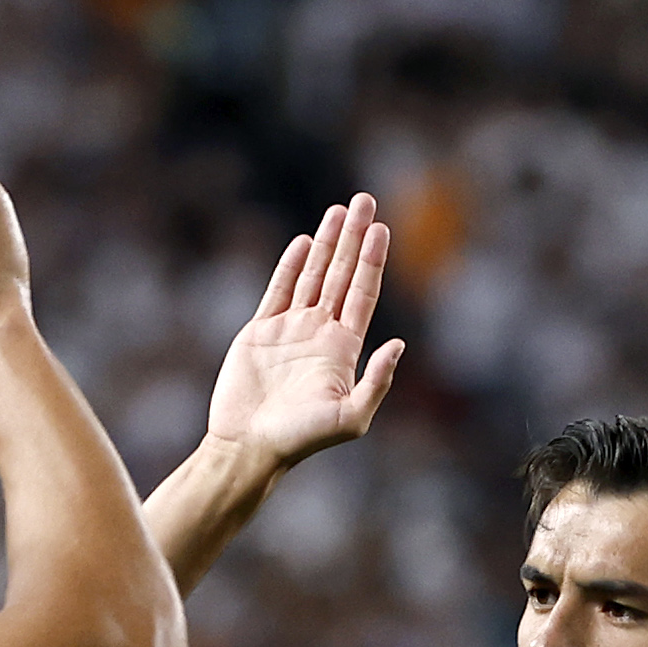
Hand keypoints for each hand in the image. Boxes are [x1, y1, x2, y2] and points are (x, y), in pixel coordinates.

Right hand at [200, 197, 406, 470]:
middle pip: (342, 274)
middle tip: (364, 200)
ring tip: (339, 209)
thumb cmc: (300, 439)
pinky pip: (278, 290)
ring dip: (327, 242)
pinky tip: (304, 242)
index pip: (362, 294)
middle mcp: (320, 333)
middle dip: (353, 237)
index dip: (372, 260)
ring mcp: (290, 330)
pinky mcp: (260, 332)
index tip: (381, 228)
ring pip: (313, 275)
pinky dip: (291, 265)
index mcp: (343, 349)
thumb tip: (399, 344)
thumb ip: (376, 382)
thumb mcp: (350, 417)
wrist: (248, 446)